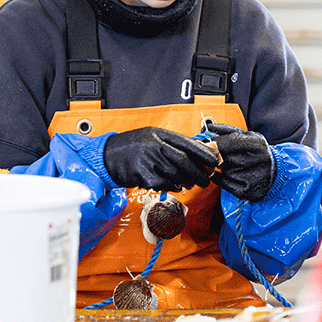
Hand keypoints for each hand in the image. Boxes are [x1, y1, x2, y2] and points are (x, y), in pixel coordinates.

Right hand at [103, 127, 219, 191]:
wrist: (108, 157)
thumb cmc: (131, 146)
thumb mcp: (152, 136)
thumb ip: (172, 143)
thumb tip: (197, 150)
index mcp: (158, 134)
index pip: (187, 143)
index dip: (204, 153)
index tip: (214, 160)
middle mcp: (154, 146)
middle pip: (184, 161)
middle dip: (199, 172)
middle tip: (206, 178)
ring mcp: (149, 162)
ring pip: (176, 175)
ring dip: (187, 181)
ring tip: (190, 182)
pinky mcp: (144, 176)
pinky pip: (165, 184)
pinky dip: (173, 186)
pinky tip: (175, 185)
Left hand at [205, 123, 275, 201]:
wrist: (275, 173)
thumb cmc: (257, 152)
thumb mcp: (249, 136)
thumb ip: (228, 130)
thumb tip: (209, 127)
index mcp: (257, 145)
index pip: (230, 142)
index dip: (215, 142)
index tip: (206, 142)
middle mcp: (257, 161)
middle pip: (224, 157)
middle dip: (216, 155)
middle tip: (218, 154)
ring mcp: (251, 178)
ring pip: (222, 170)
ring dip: (220, 167)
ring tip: (230, 165)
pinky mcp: (246, 191)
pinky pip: (222, 183)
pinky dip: (220, 178)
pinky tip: (229, 174)